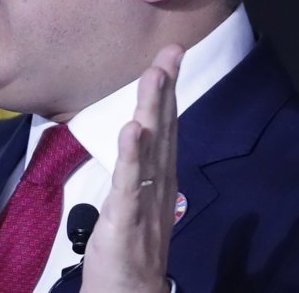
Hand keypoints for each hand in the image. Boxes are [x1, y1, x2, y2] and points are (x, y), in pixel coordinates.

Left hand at [81, 44, 181, 292]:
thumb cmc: (134, 248)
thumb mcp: (140, 198)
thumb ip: (144, 167)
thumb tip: (145, 135)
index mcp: (161, 176)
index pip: (166, 125)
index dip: (168, 90)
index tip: (170, 55)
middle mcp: (160, 182)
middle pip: (164, 127)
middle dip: (166, 87)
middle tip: (170, 51)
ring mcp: (146, 198)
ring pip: (150, 147)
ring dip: (152, 109)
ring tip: (154, 76)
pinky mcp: (127, 216)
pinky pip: (129, 181)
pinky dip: (131, 154)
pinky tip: (132, 128)